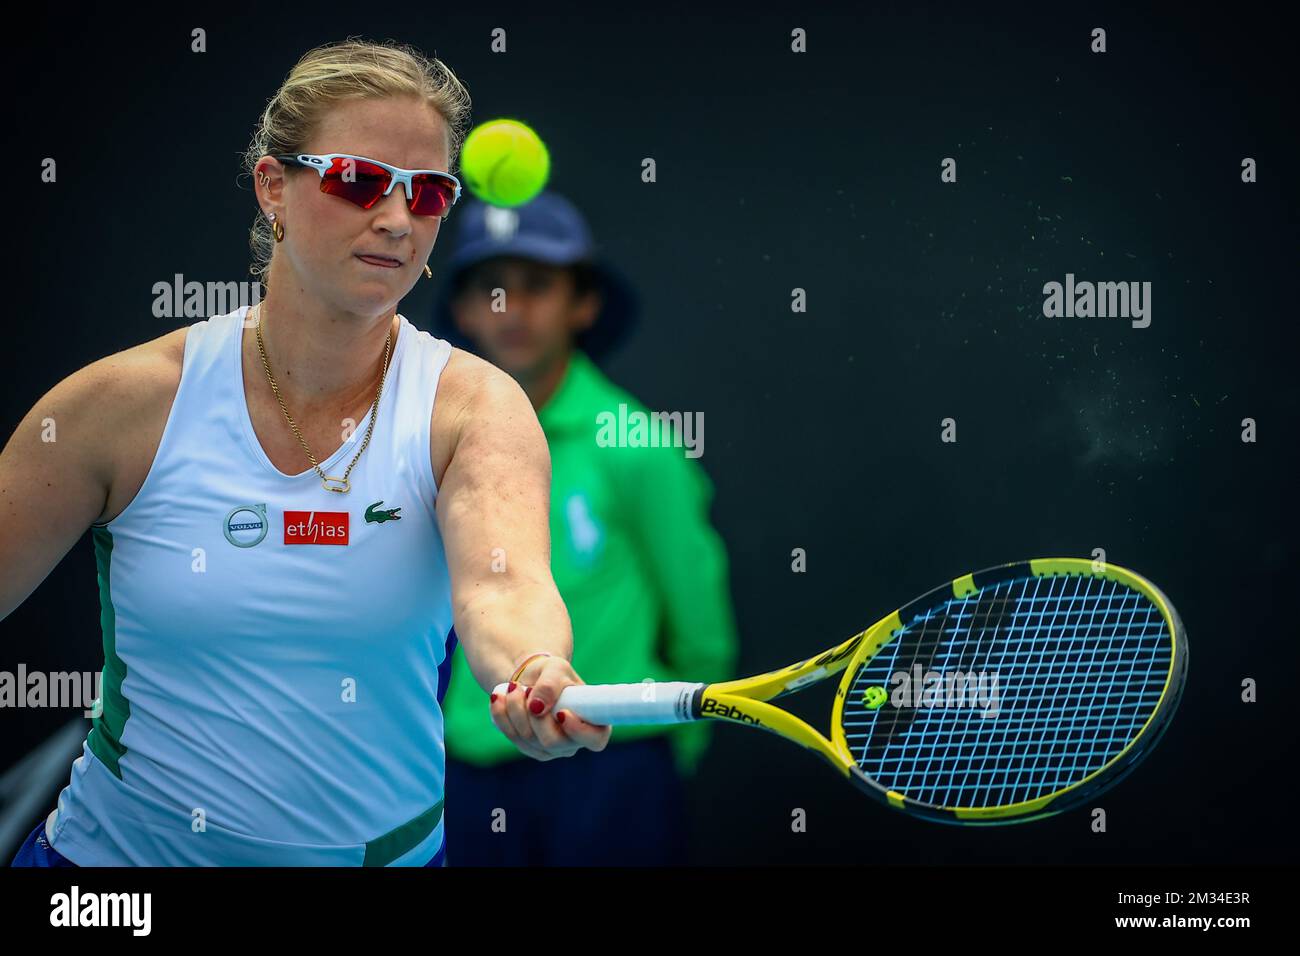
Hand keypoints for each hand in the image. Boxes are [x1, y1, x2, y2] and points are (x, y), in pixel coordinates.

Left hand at [489, 655, 610, 760]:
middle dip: (534, 716)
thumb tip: (537, 707)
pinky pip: (513, 738)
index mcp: (593, 722)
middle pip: (553, 742)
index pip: (595, 740)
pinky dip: (503, 716)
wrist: (532, 678)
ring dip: (515, 711)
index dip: (579, 730)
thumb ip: (550, 684)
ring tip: (513, 687)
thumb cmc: (552, 674)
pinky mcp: (529, 747)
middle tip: (524, 689)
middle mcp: (574, 741)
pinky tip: (499, 698)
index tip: (561, 713)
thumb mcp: (554, 668)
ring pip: (529, 740)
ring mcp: (552, 749)